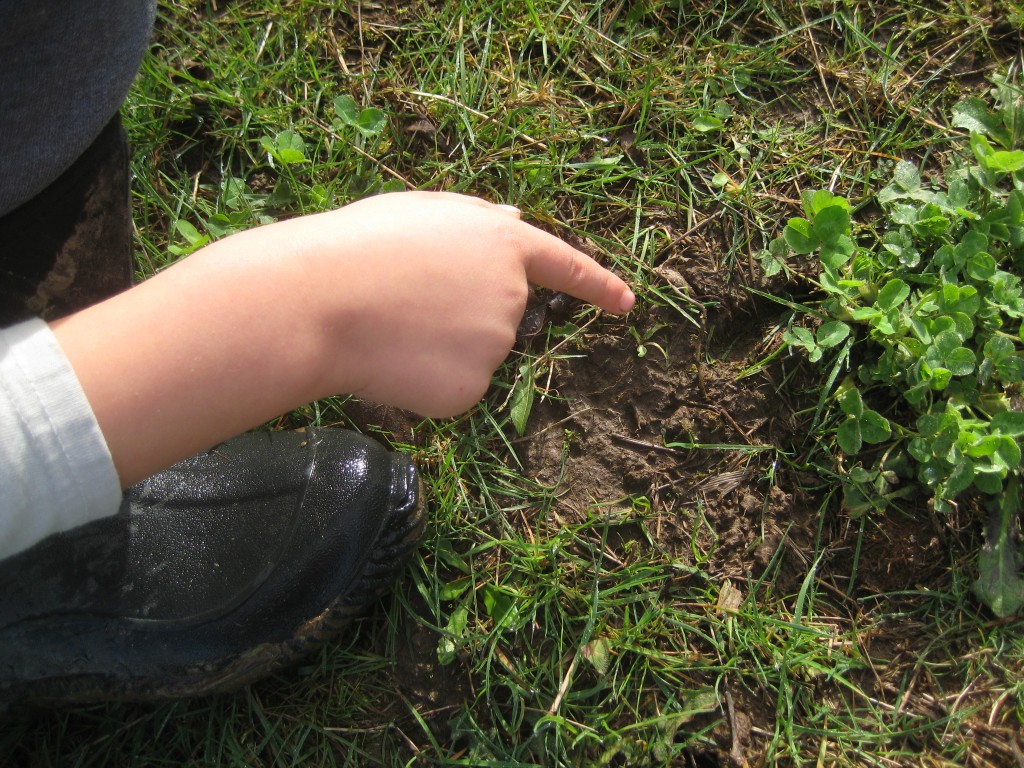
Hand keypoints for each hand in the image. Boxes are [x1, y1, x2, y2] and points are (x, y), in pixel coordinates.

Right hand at [289, 192, 634, 415]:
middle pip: (502, 318)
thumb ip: (476, 219)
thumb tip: (517, 220)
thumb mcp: (419, 211)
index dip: (598, 286)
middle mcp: (513, 298)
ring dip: (439, 347)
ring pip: (473, 355)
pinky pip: (453, 388)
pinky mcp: (471, 390)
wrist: (322, 301)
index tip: (626, 304)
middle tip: (404, 302)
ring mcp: (496, 348)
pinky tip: (394, 360)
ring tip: (390, 325)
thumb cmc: (361, 246)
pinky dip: (427, 381)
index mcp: (504, 245)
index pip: (567, 268)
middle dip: (462, 314)